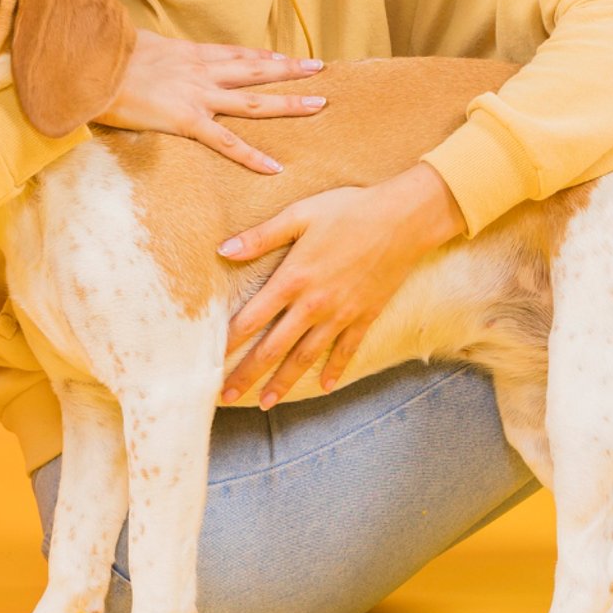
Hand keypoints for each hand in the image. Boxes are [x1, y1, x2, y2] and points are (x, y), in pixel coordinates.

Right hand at [96, 29, 326, 171]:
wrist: (93, 65)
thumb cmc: (106, 56)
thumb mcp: (135, 46)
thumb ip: (151, 54)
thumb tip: (145, 56)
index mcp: (189, 54)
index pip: (235, 53)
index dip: (262, 56)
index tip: (284, 57)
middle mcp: (202, 71)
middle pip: (256, 70)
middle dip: (290, 70)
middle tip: (319, 68)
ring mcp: (198, 96)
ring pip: (254, 101)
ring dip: (288, 102)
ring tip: (318, 105)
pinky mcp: (187, 120)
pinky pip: (227, 142)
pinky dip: (252, 156)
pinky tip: (274, 167)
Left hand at [218, 165, 466, 405]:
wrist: (404, 219)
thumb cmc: (350, 210)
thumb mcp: (301, 214)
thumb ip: (262, 236)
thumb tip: (223, 249)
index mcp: (293, 279)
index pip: (251, 319)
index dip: (228, 342)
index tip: (209, 361)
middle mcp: (313, 305)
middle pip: (272, 348)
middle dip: (247, 375)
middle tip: (225, 398)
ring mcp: (340, 314)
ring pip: (305, 357)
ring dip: (283, 382)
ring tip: (266, 402)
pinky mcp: (365, 316)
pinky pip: (346, 350)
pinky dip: (335, 370)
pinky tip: (325, 387)